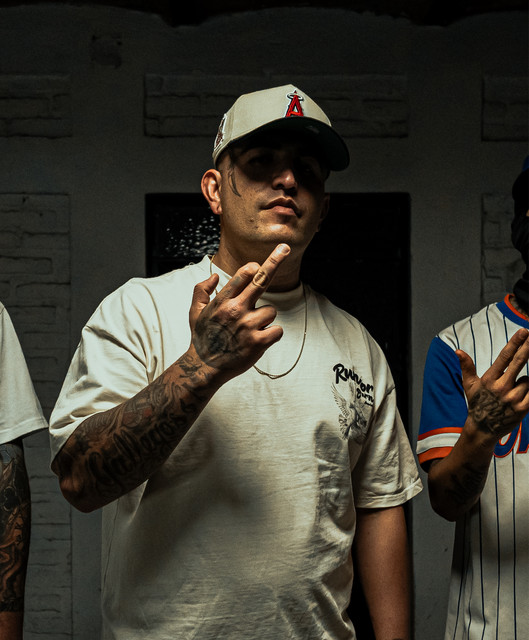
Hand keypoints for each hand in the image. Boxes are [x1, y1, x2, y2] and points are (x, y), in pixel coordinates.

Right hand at [189, 244, 290, 377]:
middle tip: (284, 247)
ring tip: (250, 330)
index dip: (252, 268)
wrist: (204, 368)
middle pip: (261, 280)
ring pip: (271, 311)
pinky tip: (259, 339)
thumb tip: (214, 276)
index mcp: (222, 301)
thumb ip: (201, 291)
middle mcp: (236, 310)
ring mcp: (248, 326)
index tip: (257, 265)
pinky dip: (272, 334)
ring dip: (265, 319)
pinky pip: (277, 330)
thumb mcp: (194, 312)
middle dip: (274, 261)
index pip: (242, 276)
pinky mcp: (258, 343)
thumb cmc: (201, 338)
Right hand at [456, 328, 528, 439]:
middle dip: (528, 348)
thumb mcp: (469, 385)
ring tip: (512, 390)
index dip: (515, 343)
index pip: (504, 357)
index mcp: (489, 379)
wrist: (483, 429)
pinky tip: (521, 392)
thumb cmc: (477, 403)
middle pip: (519, 362)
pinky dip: (528, 390)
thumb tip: (458, 350)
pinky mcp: (523, 408)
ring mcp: (513, 398)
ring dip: (524, 381)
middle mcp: (501, 387)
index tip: (523, 332)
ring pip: (528, 379)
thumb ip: (466, 366)